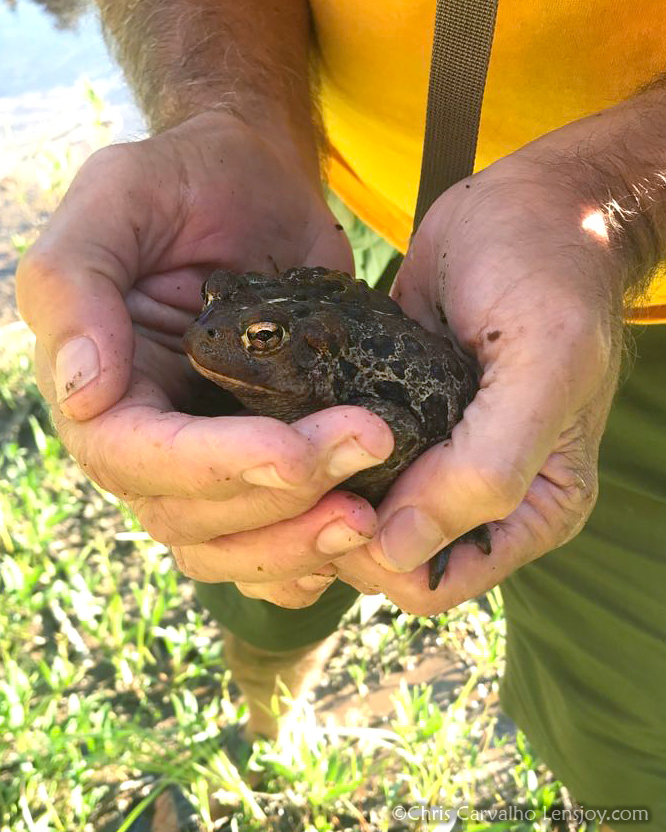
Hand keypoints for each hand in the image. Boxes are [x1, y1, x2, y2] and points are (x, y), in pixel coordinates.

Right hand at [17, 111, 394, 605]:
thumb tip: (82, 390)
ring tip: (367, 515)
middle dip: (278, 499)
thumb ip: (74, 284)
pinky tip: (349, 544)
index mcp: (100, 386)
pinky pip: (263, 544)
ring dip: (295, 543)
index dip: (211, 466)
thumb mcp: (116, 200)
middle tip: (367, 449)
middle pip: (188, 515)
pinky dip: (300, 562)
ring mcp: (203, 457)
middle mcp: (146, 436)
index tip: (295, 450)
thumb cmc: (183, 181)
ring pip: (226, 546)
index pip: (134, 457)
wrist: (253, 183)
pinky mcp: (258, 458)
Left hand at [331, 156, 621, 614]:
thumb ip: (490, 468)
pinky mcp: (391, 418)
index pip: (436, 582)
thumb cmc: (550, 273)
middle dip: (336, 529)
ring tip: (286, 444)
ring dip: (313, 494)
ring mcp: (430, 459)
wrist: (523, 204)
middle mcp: (479, 497)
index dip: (379, 560)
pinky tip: (283, 428)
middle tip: (300, 467)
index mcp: (530, 508)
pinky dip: (309, 457)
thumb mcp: (543, 366)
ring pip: (354, 514)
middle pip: (386, 559)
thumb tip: (403, 553)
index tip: (339, 499)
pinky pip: (340, 463)